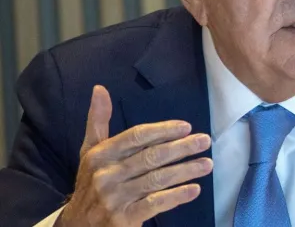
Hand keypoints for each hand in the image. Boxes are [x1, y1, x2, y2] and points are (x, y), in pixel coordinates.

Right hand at [54, 85, 212, 226]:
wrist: (78, 225)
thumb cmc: (92, 181)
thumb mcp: (90, 151)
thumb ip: (98, 121)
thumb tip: (100, 88)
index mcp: (100, 155)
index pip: (136, 137)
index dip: (163, 130)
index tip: (187, 127)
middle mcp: (106, 175)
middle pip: (151, 157)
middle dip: (182, 148)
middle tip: (205, 141)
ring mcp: (114, 198)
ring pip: (157, 180)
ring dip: (186, 170)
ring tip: (207, 164)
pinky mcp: (123, 218)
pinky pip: (155, 204)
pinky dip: (177, 196)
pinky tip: (194, 189)